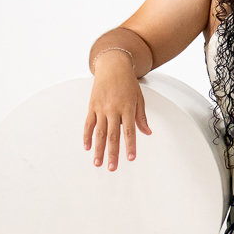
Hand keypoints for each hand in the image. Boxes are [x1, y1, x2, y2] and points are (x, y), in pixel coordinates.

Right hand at [83, 52, 151, 171]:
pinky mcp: (92, 106)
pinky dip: (87, 136)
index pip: (129, 131)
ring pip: (99, 133)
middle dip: (112, 153)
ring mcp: (101, 108)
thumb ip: (141, 117)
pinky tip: (87, 147)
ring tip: (98, 162)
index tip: (131, 158)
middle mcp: (113, 109)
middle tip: (112, 167)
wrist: (113, 66)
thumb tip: (147, 132)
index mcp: (127, 108)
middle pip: (113, 135)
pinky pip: (88, 124)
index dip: (130, 145)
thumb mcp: (139, 98)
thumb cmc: (127, 82)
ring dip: (98, 149)